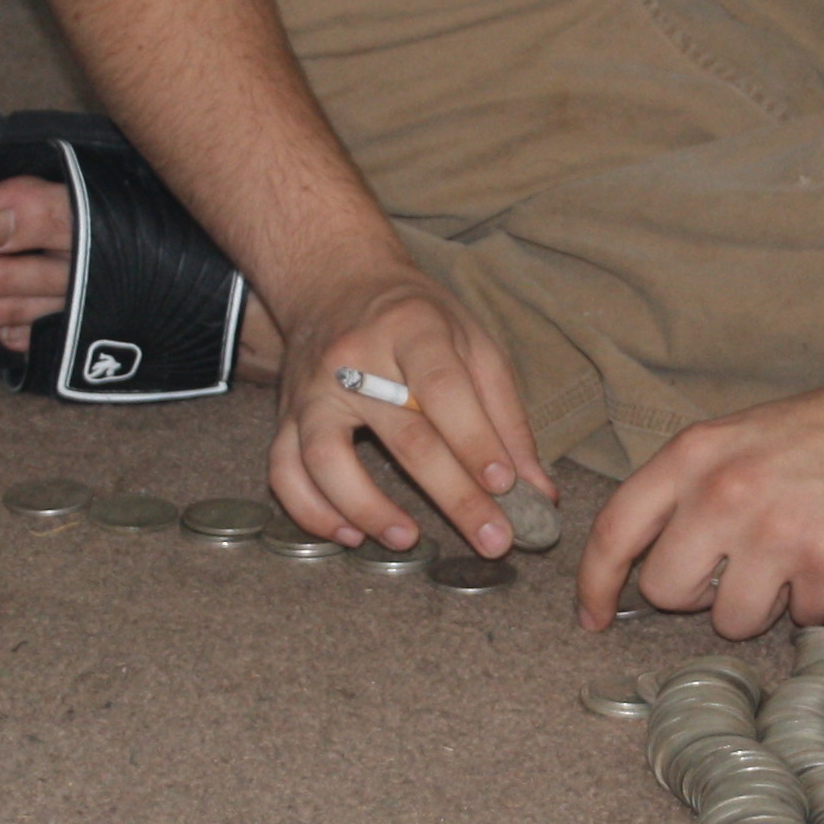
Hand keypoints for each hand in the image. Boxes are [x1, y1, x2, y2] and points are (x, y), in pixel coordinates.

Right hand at [267, 270, 549, 559]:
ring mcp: (312, 389)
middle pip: (403, 433)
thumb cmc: (416, 319)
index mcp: (412, 327)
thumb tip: (540, 493)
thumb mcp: (472, 344)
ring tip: (408, 539)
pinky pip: (283, 472)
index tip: (506, 486)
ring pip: (325, 457)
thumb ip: (506, 417)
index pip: (444, 387)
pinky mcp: (285, 416)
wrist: (334, 282)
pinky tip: (349, 535)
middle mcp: (355, 359)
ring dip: (366, 507)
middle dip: (453, 495)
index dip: (475, 438)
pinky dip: (311, 511)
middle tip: (493, 541)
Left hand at [576, 379, 823, 637]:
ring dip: (763, 605)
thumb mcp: (735, 438)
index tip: (592, 616)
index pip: (617, 530)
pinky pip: (802, 620)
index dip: (595, 582)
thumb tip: (647, 562)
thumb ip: (686, 491)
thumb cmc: (823, 433)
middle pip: (667, 591)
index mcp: (692, 455)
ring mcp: (774, 529)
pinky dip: (819, 602)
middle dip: (697, 595)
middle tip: (739, 567)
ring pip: (731, 620)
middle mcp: (724, 491)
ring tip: (793, 560)